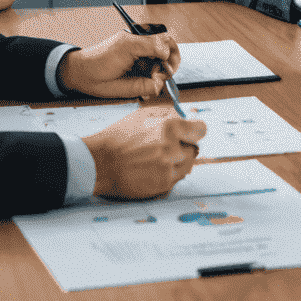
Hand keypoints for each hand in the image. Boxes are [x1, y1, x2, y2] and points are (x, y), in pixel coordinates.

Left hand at [58, 32, 181, 98]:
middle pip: (169, 55)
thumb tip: (167, 54)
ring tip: (153, 81)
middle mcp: (144, 52)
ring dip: (162, 77)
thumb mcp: (127, 47)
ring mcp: (141, 66)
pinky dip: (153, 86)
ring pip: (163, 71)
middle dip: (171, 65)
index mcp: (141, 40)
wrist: (82, 75)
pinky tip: (147, 90)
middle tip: (167, 73)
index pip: (166, 41)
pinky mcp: (137, 80)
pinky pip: (153, 84)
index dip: (171, 52)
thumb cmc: (100, 58)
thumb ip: (149, 46)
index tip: (168, 63)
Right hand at [86, 106, 207, 198]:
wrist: (100, 163)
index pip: (200, 130)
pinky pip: (177, 177)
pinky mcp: (163, 184)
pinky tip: (154, 168)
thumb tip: (187, 116)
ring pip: (188, 164)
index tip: (191, 132)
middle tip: (168, 146)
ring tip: (159, 158)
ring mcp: (169, 168)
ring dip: (179, 161)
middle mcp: (173, 148)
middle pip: (194, 148)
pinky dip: (170, 173)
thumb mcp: (143, 116)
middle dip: (184, 146)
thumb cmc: (118, 138)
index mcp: (170, 127)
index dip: (194, 130)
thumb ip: (168, 115)